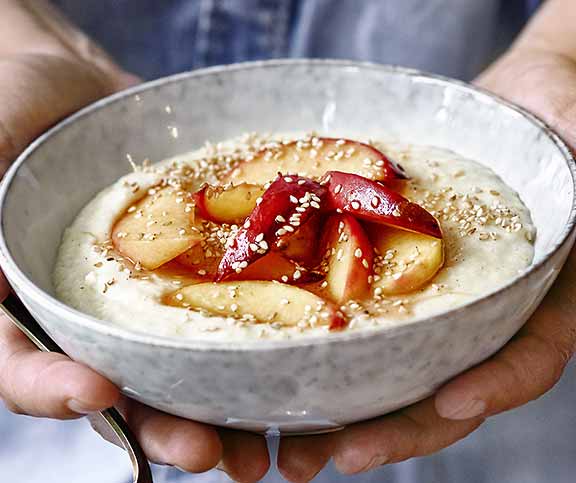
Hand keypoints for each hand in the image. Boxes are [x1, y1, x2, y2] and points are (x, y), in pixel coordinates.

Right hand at [0, 28, 270, 482]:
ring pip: (183, 357)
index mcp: (27, 303)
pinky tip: (295, 350)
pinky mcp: (197, 260)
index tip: (99, 394)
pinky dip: (259, 327)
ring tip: (263, 438)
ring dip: (221, 401)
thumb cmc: (2, 110)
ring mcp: (151, 288)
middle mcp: (92, 309)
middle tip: (209, 451)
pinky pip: (230, 294)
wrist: (68, 86)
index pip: (25, 367)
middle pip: (121, 385)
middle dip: (163, 422)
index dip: (54, 392)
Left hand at [276, 49, 575, 482]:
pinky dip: (316, 334)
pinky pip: (349, 301)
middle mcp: (480, 307)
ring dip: (339, 403)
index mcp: (537, 297)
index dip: (494, 386)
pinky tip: (272, 355)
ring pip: (388, 359)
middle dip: (393, 426)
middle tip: (334, 457)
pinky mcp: (388, 261)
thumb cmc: (571, 120)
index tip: (450, 402)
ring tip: (285, 442)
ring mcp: (430, 290)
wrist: (521, 102)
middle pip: (441, 381)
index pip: (526, 357)